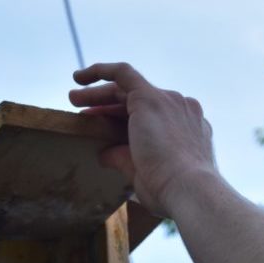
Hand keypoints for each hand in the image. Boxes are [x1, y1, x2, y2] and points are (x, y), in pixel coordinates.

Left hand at [69, 62, 219, 218]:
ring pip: (128, 88)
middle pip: (139, 101)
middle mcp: (182, 110)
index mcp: (189, 129)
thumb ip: (124, 159)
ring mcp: (169, 101)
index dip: (123, 121)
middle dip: (109, 106)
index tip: (102, 129)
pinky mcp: (150, 97)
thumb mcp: (143, 173)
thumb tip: (104, 154)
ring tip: (74, 99)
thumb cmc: (171, 190)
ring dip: (100, 94)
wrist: (187, 188)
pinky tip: (79, 77)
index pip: (152, 117)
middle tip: (84, 113)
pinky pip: (123, 73)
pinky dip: (101, 71)